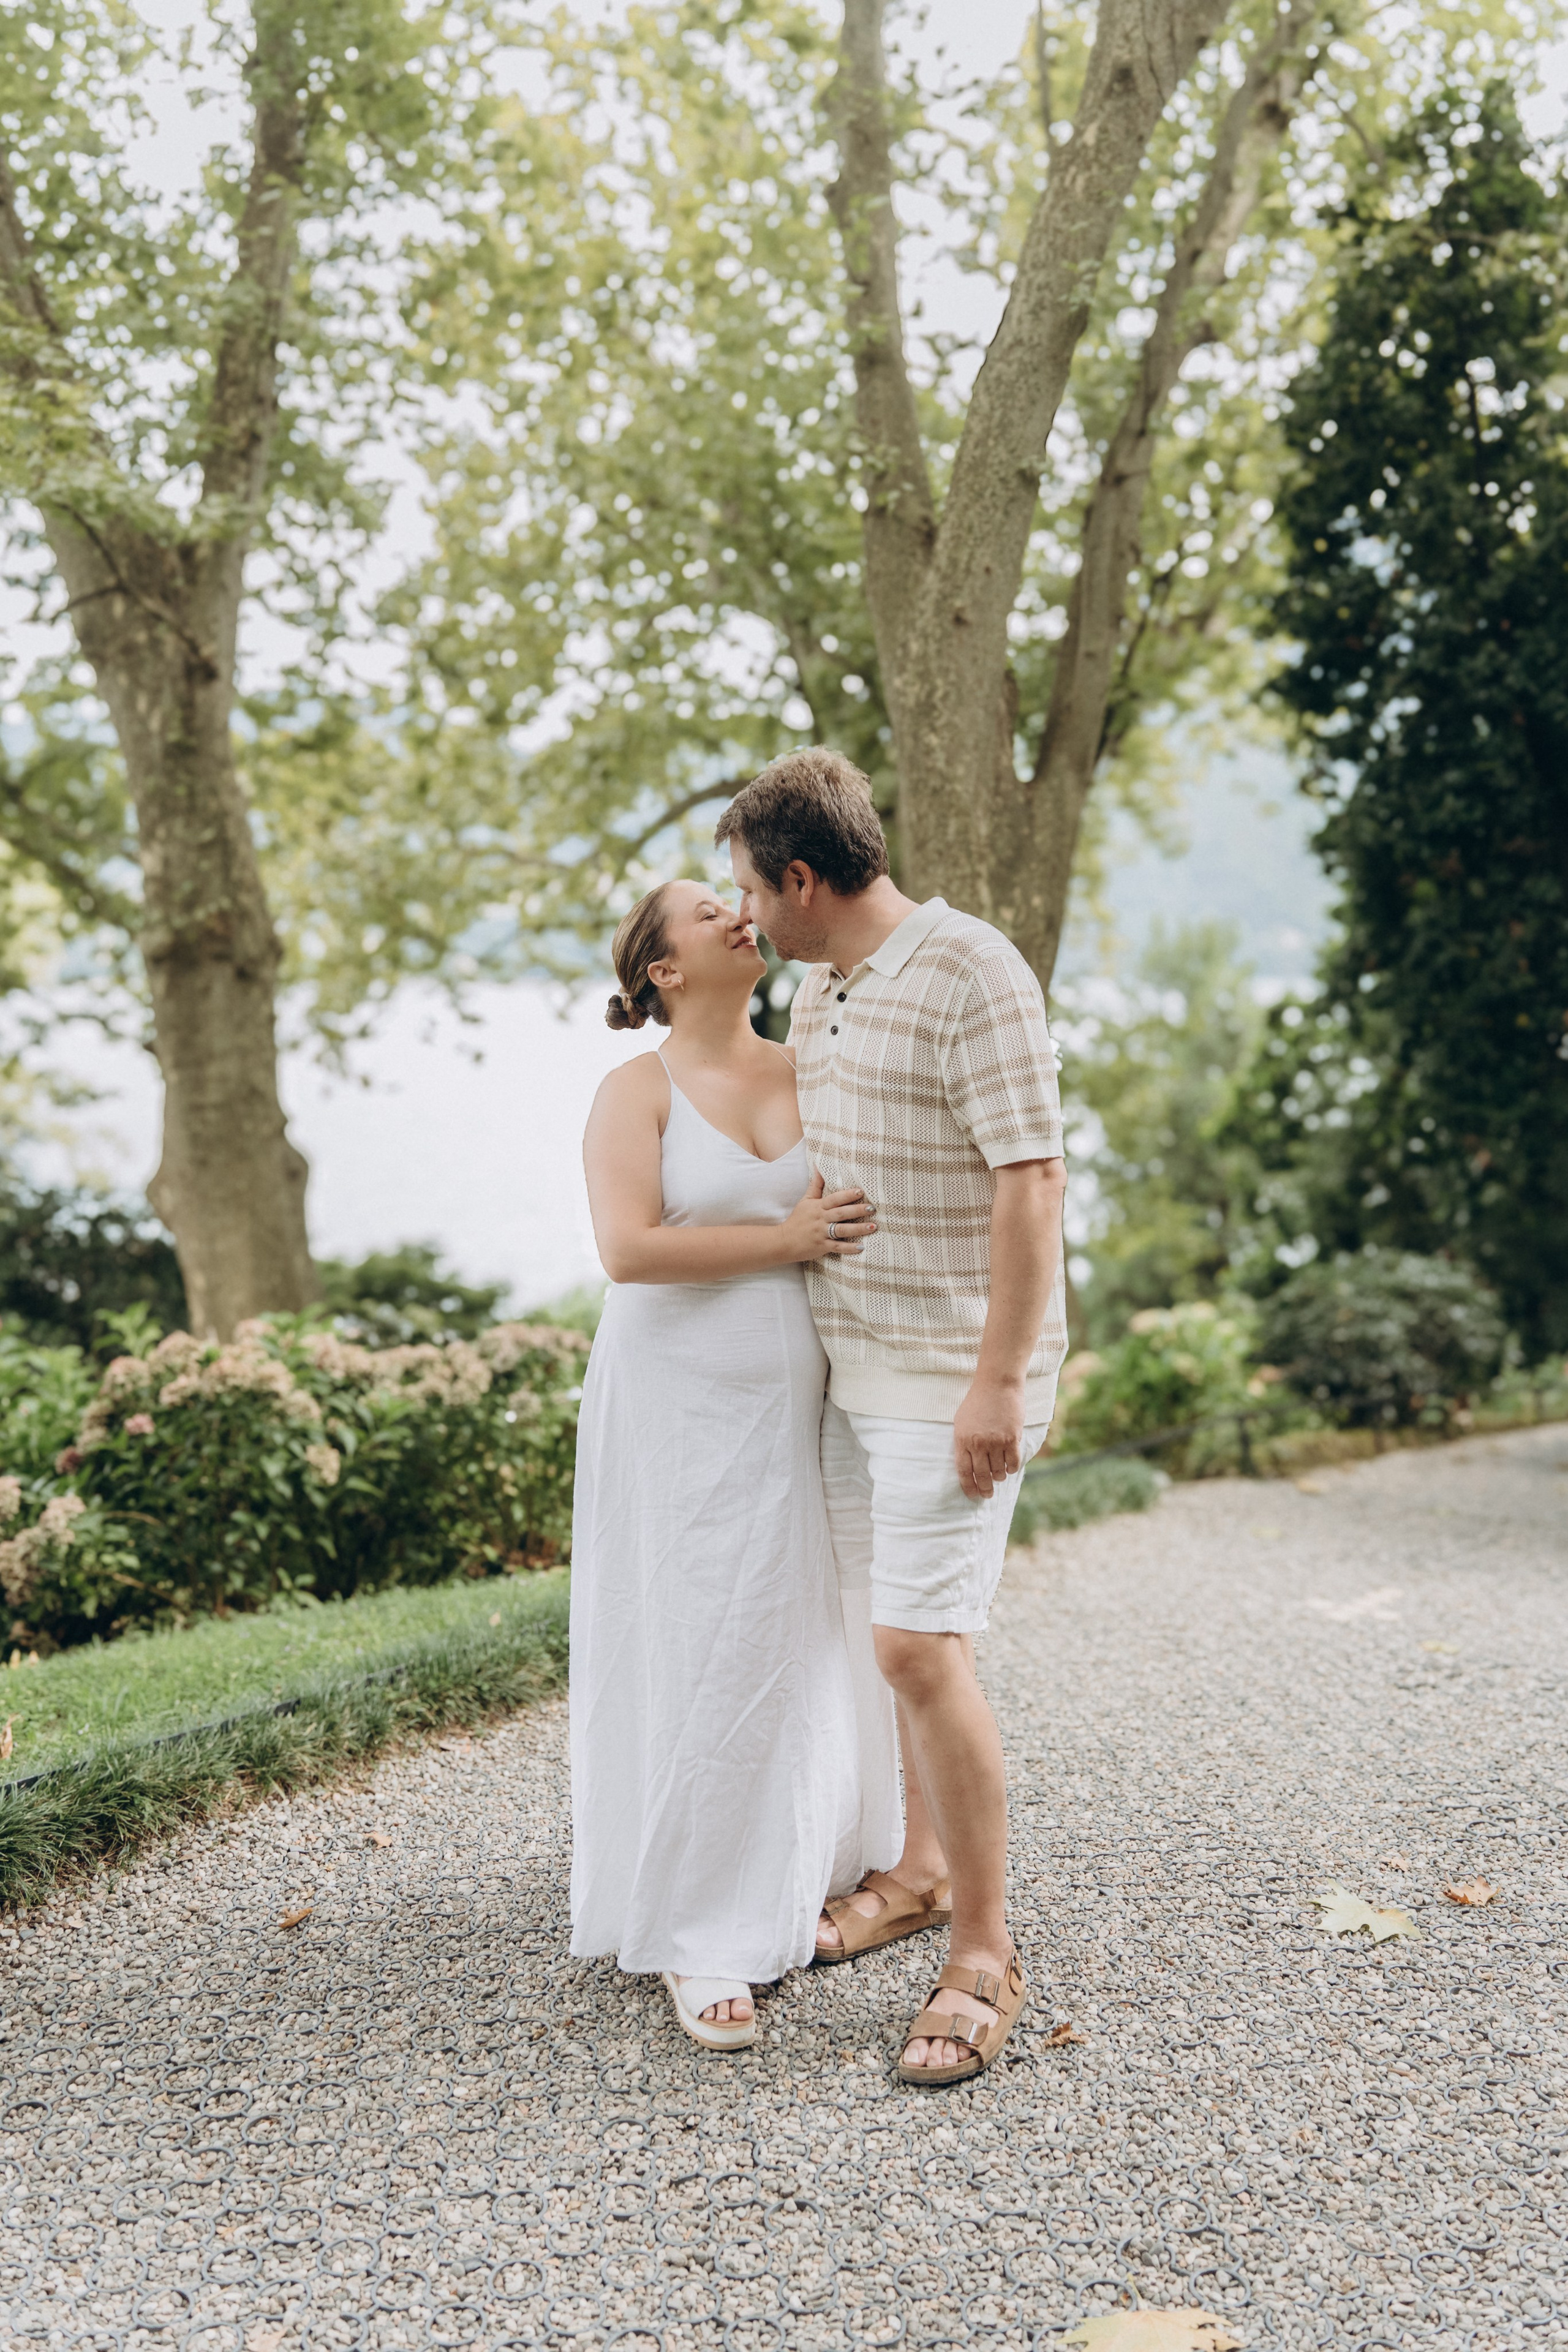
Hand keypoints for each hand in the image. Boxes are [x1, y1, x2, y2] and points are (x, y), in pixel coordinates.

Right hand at [781, 1171, 876, 1262]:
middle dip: (857, 1210)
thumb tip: (819, 1166)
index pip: (834, 1199)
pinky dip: (849, 1248)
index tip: (860, 1191)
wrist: (783, 1241)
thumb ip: (815, 1185)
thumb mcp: (806, 1200)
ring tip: (873, 1226)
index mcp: (818, 1207)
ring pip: (841, 1230)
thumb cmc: (798, 1219)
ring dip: (858, 1228)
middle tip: (872, 1208)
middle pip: (840, 1213)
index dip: (847, 1195)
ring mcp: (821, 1233)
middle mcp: (820, 1219)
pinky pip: (837, 1247)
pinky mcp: (822, 1247)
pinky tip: (861, 1247)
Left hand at [953, 1375, 1025, 1499]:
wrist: (997, 1384)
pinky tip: (1009, 1467)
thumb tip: (967, 1464)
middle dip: (985, 1489)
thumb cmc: (977, 1401)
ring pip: (998, 1471)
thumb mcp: (962, 1421)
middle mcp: (978, 1444)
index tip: (973, 1495)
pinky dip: (1011, 1468)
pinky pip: (1012, 1463)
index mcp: (962, 1440)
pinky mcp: (1012, 1438)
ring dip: (999, 1477)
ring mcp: (996, 1442)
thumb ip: (963, 1442)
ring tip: (999, 1476)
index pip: (964, 1471)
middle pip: (982, 1475)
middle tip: (988, 1494)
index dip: (968, 1487)